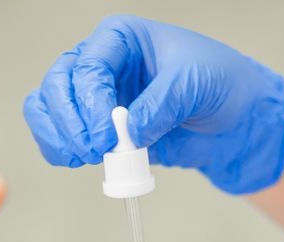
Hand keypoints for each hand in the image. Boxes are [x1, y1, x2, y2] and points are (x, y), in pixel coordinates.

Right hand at [23, 15, 283, 193]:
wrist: (234, 122)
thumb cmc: (221, 85)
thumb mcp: (197, 83)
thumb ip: (162, 104)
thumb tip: (128, 131)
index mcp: (121, 38)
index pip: (88, 65)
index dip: (91, 103)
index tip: (107, 137)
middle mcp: (102, 63)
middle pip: (58, 84)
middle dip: (70, 120)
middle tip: (94, 150)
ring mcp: (94, 97)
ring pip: (48, 107)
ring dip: (57, 135)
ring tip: (83, 157)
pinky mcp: (97, 128)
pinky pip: (59, 134)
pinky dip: (59, 148)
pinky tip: (77, 160)